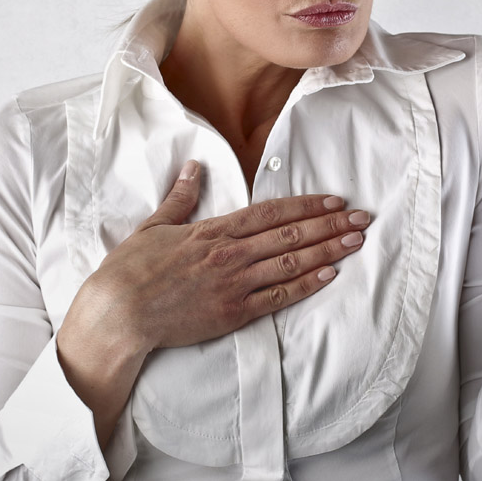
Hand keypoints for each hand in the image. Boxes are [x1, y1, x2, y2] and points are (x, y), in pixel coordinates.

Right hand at [56, 159, 367, 444]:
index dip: (306, 205)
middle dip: (330, 225)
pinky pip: (278, 298)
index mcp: (213, 230)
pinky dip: (306, 285)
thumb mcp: (154, 225)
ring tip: (356, 241)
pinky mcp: (233, 313)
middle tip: (362, 218)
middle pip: (290, 234)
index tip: (334, 201)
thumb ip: (180, 196)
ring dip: (328, 251)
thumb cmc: (132, 269)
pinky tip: (329, 275)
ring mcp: (234, 284)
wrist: (119, 313)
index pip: (271, 212)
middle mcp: (230, 254)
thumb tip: (193, 167)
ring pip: (291, 263)